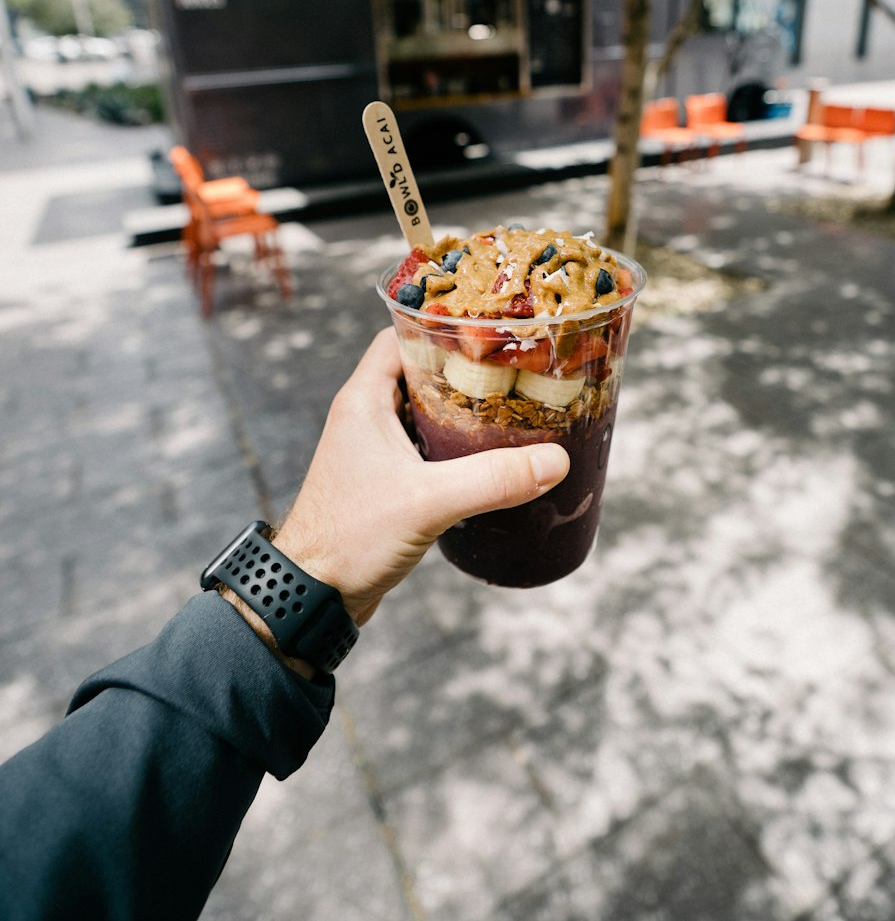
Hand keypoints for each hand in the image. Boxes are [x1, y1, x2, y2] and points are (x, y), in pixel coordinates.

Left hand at [274, 328, 569, 623]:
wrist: (312, 595)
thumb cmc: (349, 538)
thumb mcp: (427, 502)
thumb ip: (491, 480)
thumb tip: (555, 461)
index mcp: (363, 399)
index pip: (402, 334)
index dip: (442, 325)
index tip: (490, 330)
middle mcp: (366, 415)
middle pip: (422, 370)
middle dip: (467, 368)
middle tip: (517, 368)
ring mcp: (375, 449)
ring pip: (427, 410)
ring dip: (465, 409)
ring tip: (515, 407)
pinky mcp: (386, 480)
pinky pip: (427, 446)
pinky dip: (457, 443)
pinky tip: (491, 456)